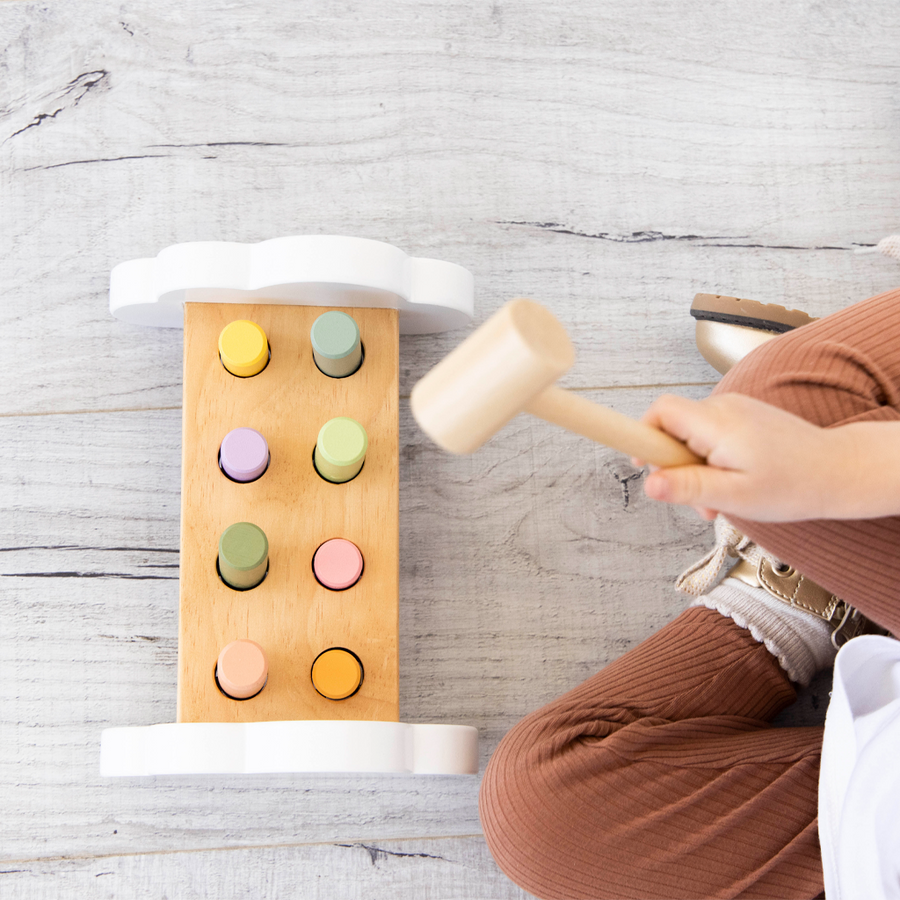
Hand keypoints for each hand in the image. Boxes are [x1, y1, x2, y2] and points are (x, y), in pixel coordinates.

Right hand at [634, 393, 842, 521]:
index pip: (660, 410)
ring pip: (691, 435)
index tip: (641, 462)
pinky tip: (732, 482)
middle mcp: (724, 407)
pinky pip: (711, 434)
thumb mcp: (734, 496)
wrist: (841, 471)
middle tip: (696, 498)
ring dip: (694, 467)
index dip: (642, 434)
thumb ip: (688, 487)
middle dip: (674, 465)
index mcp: (717, 423)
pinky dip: (711, 459)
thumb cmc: (794, 485)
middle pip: (672, 428)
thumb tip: (649, 484)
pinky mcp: (744, 417)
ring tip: (720, 497)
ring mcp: (735, 409)